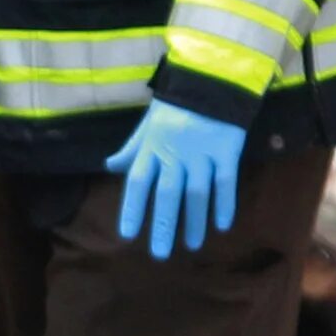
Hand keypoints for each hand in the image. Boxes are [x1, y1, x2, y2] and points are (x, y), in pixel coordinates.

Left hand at [105, 101, 247, 257]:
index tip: (127, 235)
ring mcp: (202, 153)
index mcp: (151, 147)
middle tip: (158, 254)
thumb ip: (131, 149)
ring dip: (194, 221)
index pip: (137, 182)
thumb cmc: (175, 106)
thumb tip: (109, 166)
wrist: (211, 81)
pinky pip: (225, 182)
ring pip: (197, 193)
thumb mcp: (147, 125)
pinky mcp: (227, 151)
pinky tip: (222, 225)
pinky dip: (224, 203)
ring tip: (191, 246)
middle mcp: (175, 153)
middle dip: (162, 225)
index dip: (132, 208)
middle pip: (167, 194)